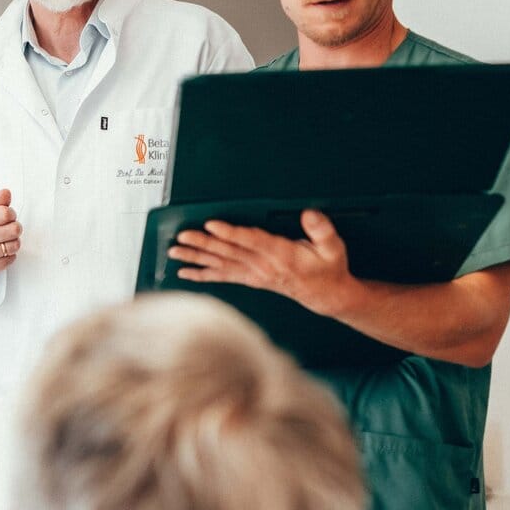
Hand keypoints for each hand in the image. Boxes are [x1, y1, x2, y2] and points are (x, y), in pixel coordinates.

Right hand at [0, 189, 20, 277]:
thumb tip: (6, 192)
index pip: (5, 213)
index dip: (11, 214)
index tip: (8, 217)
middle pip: (14, 229)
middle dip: (15, 228)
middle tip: (9, 229)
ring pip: (15, 245)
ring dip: (13, 243)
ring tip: (5, 241)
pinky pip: (11, 259)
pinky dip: (9, 256)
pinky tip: (0, 252)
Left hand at [168, 211, 355, 318]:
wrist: (326, 295)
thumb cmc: (328, 268)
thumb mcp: (334, 248)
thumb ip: (322, 230)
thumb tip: (309, 214)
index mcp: (282, 255)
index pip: (252, 242)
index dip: (231, 233)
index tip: (212, 225)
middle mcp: (263, 267)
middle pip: (229, 252)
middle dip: (204, 243)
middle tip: (183, 235)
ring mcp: (254, 275)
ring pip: (221, 264)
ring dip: (196, 257)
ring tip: (175, 251)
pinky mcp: (250, 280)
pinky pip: (222, 277)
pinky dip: (202, 275)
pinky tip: (184, 273)